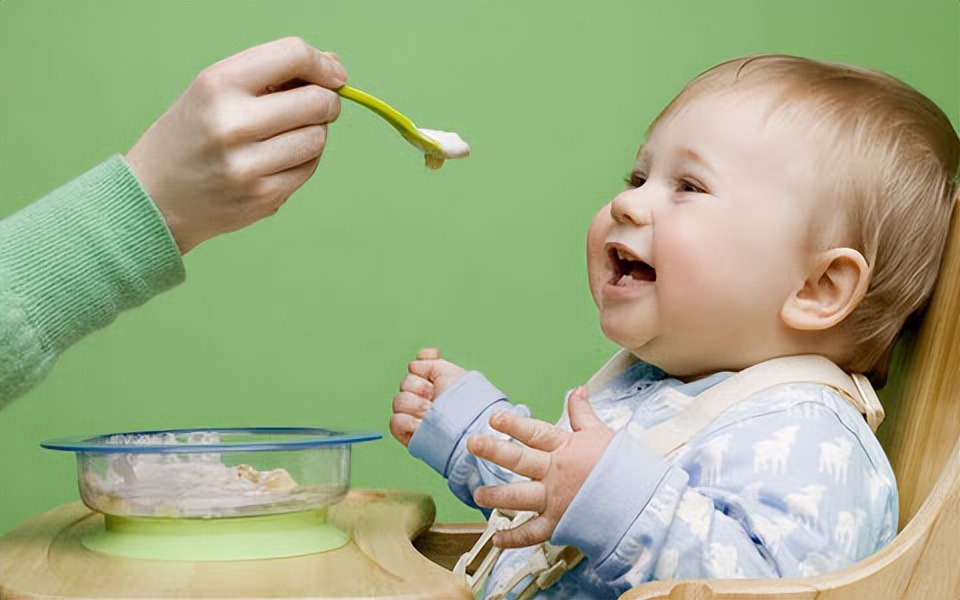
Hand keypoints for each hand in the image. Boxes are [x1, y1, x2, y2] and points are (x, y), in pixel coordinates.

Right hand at [126, 37, 346, 253]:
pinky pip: (308, 169)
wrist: (155, 196)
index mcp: (218, 84)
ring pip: (317, 138)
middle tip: (318, 106)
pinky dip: (302, 161)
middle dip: (327, 102)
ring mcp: (248, 165)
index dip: (323, 64)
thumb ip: (271, 74)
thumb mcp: (214, 90)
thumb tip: (334, 66)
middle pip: (317, 102)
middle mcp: (233, 123)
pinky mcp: (263, 197)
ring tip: (286, 135)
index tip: (334, 74)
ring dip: (313, 133)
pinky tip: (276, 160)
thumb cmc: (191, 136)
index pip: (292, 55)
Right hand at [389, 347, 466, 445]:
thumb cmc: (466, 401)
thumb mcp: (452, 374)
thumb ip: (431, 362)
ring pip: (398, 401)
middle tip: (435, 397)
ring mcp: (415, 416)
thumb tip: (412, 365)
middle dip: (420, 387)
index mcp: (434, 383)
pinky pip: (395, 421)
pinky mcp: (409, 434)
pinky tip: (421, 424)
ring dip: (415, 405)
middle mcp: (423, 398)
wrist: (469, 426)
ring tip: (430, 412)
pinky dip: (407, 421)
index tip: (433, 373)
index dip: (422, 366)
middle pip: (405, 382)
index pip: (416, 366)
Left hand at [468, 387, 612, 547]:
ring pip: (519, 496)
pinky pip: (532, 532)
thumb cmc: (623, 467)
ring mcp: (556, 499)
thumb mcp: (602, 434)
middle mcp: (556, 473)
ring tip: (478, 494)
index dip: (513, 424)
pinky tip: (497, 538)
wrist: (642, 501)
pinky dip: (514, 537)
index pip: (535, 432)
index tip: (494, 419)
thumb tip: (577, 390)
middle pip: (519, 460)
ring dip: (496, 495)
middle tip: (473, 443)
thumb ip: (583, 414)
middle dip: (494, 451)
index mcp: (565, 448)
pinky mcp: (560, 523)